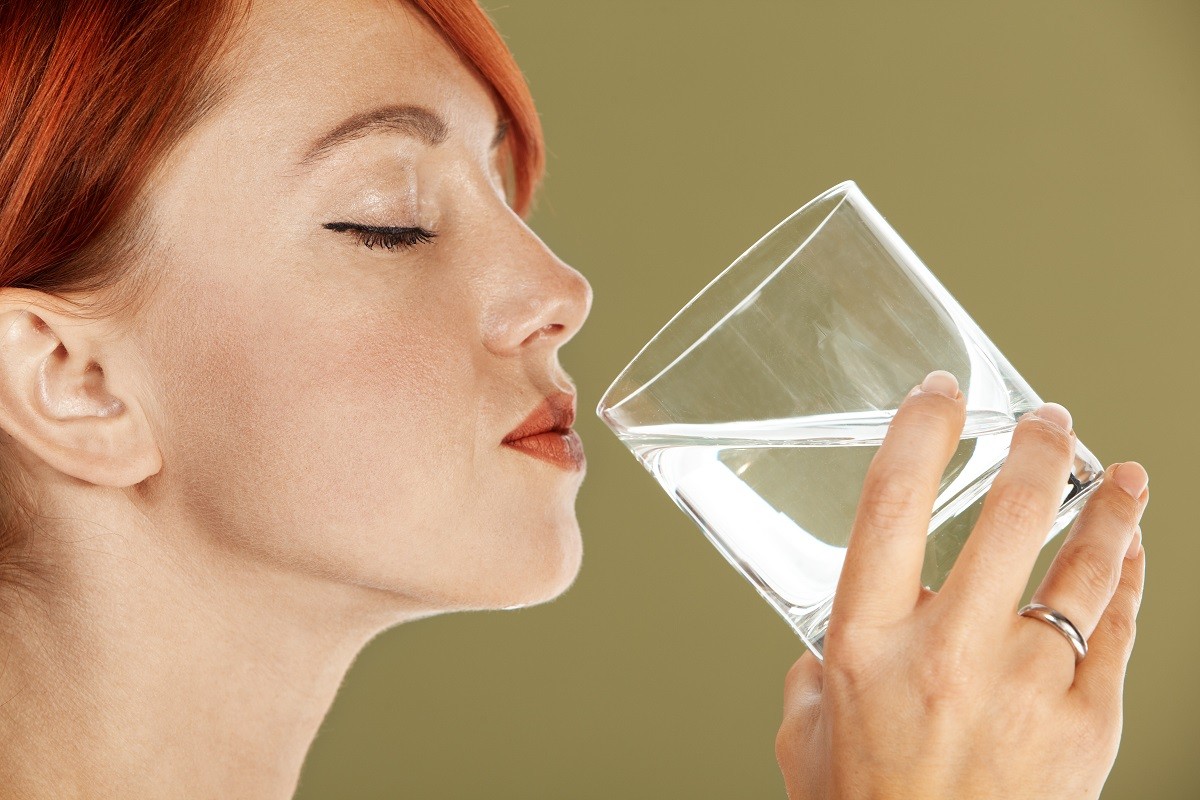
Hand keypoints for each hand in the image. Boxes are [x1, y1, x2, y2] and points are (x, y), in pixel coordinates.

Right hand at [774, 370, 1147, 799]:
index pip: (891, 502)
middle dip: (1036, 448)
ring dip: (1109, 509)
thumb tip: (827, 651)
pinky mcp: (1090, 726)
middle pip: (1008, 515)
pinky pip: (1120, 630)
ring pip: (1085, 567)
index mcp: (866, 643)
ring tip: (1121, 475)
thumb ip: (811, 677)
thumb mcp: (806, 739)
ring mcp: (1029, 686)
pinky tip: (1135, 556)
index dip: (920, 431)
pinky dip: (1131, 582)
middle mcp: (948, 652)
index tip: (940, 393)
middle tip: (1046, 418)